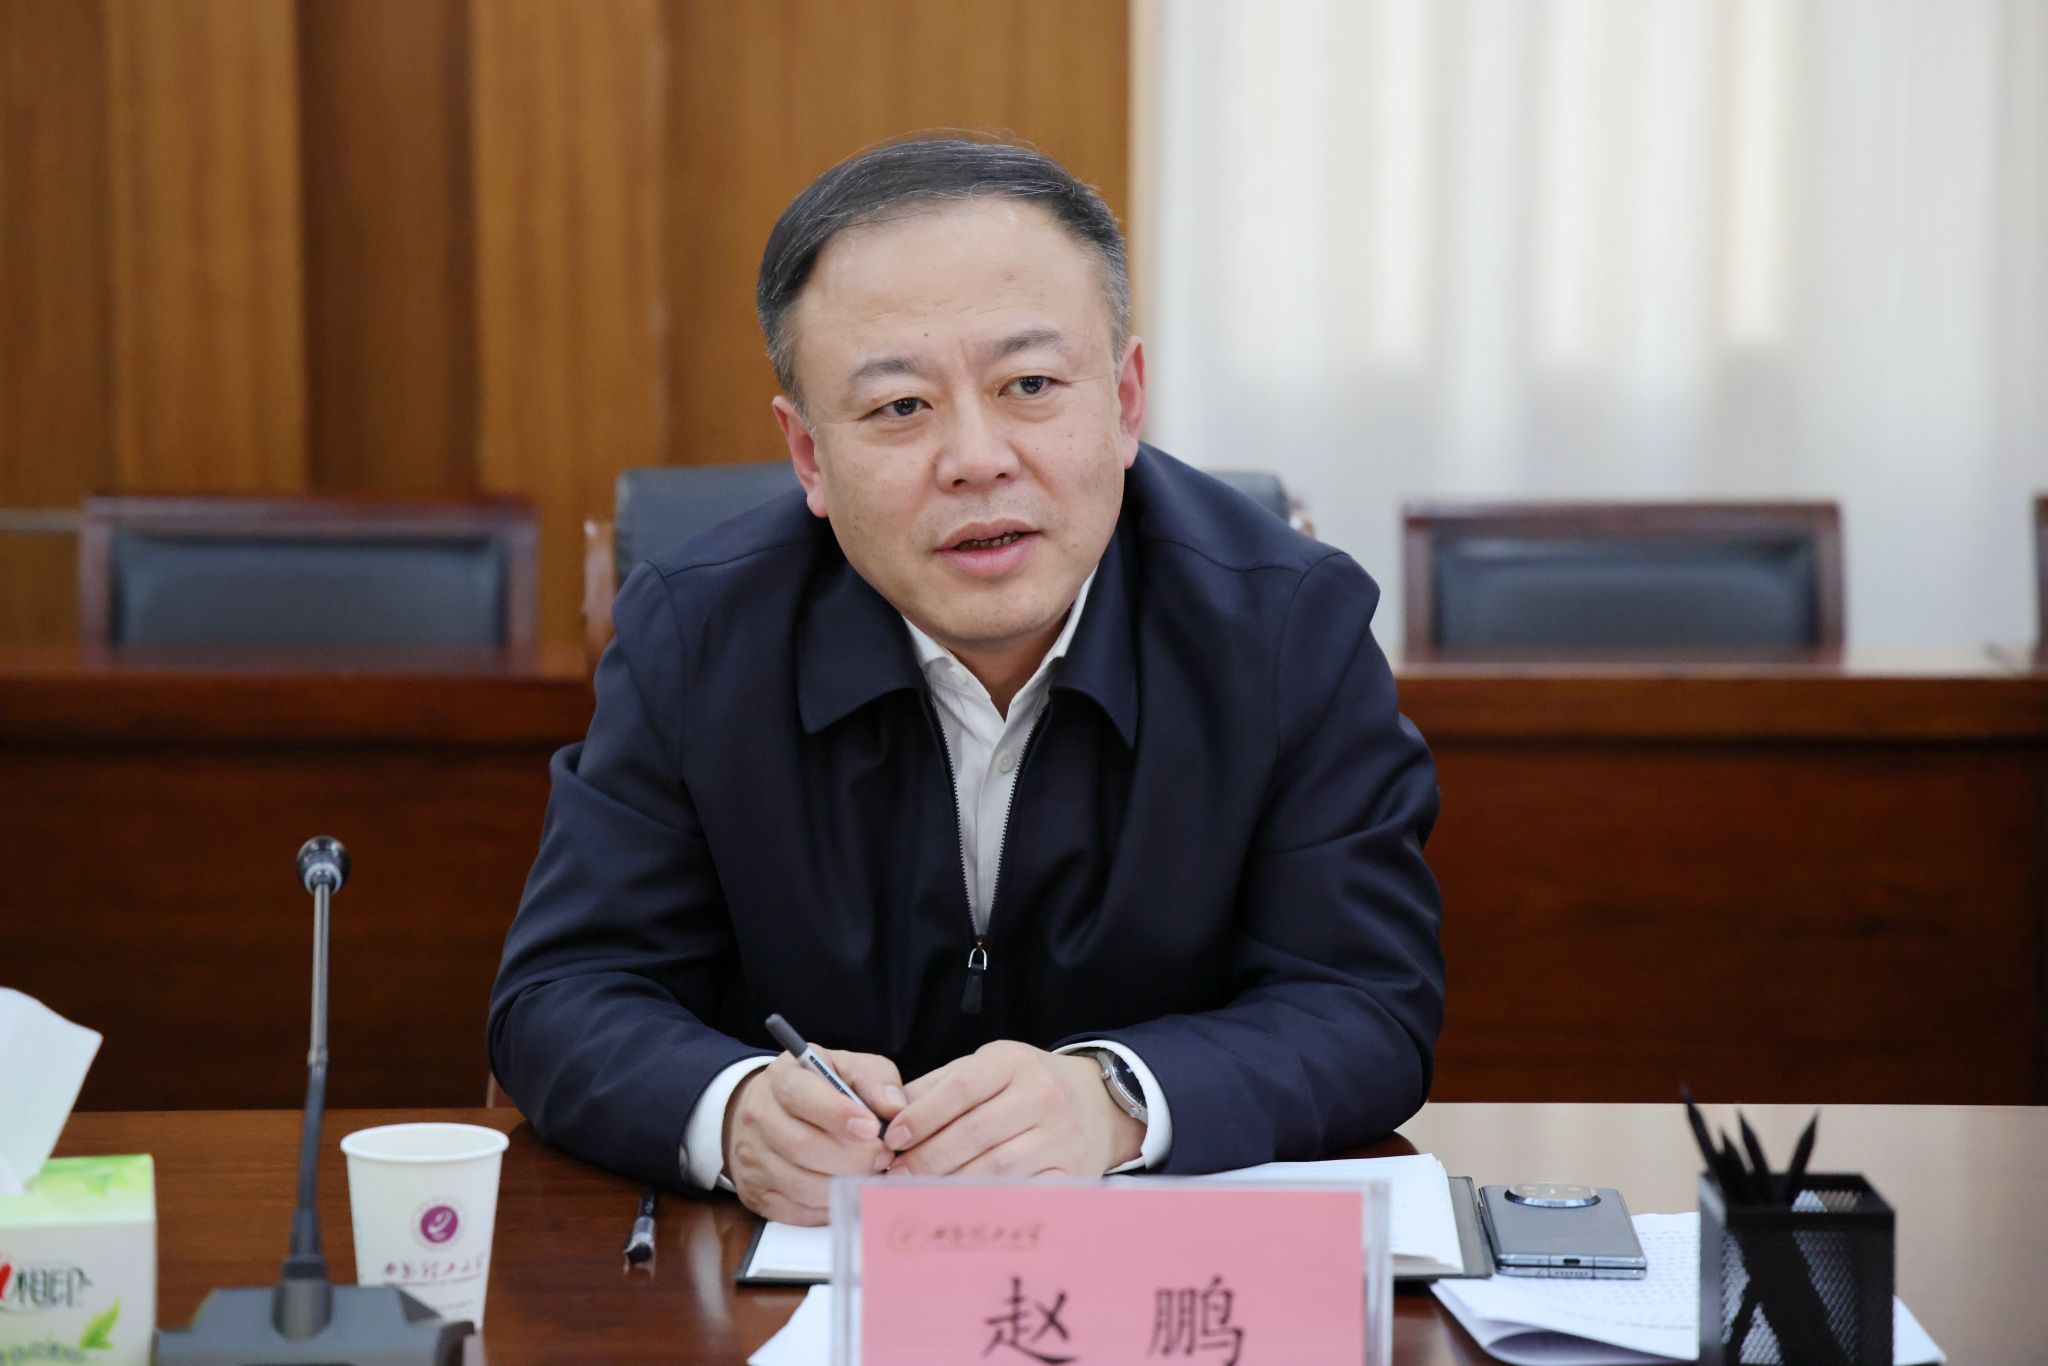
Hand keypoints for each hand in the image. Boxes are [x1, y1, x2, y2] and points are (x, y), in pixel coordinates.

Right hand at [722, 1048, 905, 1225]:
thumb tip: (895, 1108)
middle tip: (882, 1157)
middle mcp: (759, 1117)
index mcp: (782, 1079)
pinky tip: (848, 1193)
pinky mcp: (756, 1193)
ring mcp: (753, 1158)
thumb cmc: (818, 1088)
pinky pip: (795, 1211)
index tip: (872, 1128)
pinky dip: (828, 1209)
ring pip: (799, 1184)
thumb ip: (874, 1079)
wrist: (770, 1111)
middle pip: (802, 1146)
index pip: (802, 1096)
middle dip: (851, 1158)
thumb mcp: (846, 1067)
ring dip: (843, 1186)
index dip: (838, 1114)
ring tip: (871, 1176)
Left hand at [883, 1041, 1143, 1177]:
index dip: (922, 1115)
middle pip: (974, 1132)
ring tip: (920, 1191)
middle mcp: (1042, 1095)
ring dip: (950, 1182)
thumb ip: (940, 1085)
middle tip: (897, 1174)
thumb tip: (890, 1112)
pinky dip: (988, 1199)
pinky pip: (1022, 1191)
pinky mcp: (1072, 1171)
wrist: (1099, 1103)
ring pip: (995, 1166)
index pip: (961, 1088)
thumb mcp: (990, 1067)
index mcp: (1014, 1063)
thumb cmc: (1029, 1085)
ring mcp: (1060, 1136)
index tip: (894, 1138)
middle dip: (928, 1157)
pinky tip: (962, 1203)